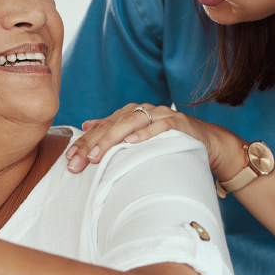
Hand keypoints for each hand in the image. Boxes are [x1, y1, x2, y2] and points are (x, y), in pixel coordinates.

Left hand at [65, 102, 243, 178]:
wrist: (206, 141)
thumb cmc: (167, 142)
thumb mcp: (137, 137)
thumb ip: (113, 130)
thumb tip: (86, 125)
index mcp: (128, 114)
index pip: (101, 128)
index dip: (83, 143)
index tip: (69, 160)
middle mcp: (141, 111)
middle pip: (111, 125)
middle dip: (91, 145)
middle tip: (77, 162)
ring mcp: (159, 114)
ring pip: (130, 123)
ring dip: (112, 139)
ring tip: (96, 155)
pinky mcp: (177, 122)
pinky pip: (159, 126)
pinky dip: (145, 134)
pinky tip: (132, 143)